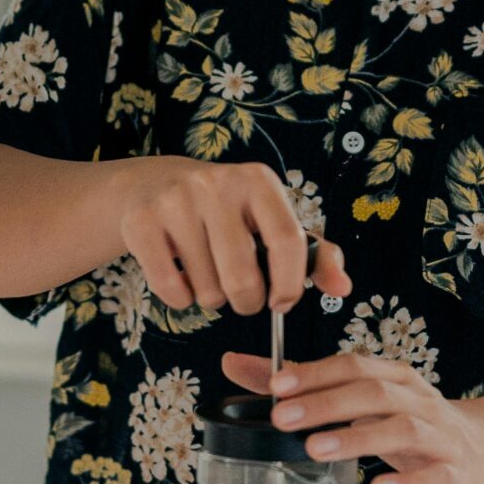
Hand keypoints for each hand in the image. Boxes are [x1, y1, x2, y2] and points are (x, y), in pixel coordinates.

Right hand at [117, 158, 351, 319]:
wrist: (152, 185)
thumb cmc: (226, 213)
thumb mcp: (270, 222)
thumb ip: (313, 256)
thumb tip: (343, 289)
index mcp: (258, 180)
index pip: (287, 242)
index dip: (289, 285)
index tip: (281, 302)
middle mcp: (216, 183)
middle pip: (243, 279)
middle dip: (247, 302)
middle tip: (242, 295)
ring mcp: (175, 200)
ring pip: (207, 290)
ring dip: (211, 298)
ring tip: (207, 274)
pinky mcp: (140, 221)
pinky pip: (171, 290)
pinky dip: (180, 299)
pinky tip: (180, 276)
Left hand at [220, 350, 483, 483]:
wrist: (483, 450)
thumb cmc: (409, 420)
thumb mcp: (361, 397)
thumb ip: (300, 383)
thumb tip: (233, 364)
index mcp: (393, 376)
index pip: (352, 365)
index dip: (315, 373)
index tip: (276, 386)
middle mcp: (418, 399)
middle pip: (373, 392)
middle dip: (327, 403)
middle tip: (282, 419)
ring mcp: (439, 436)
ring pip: (402, 429)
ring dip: (358, 438)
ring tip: (317, 450)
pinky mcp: (454, 473)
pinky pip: (432, 475)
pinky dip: (405, 481)